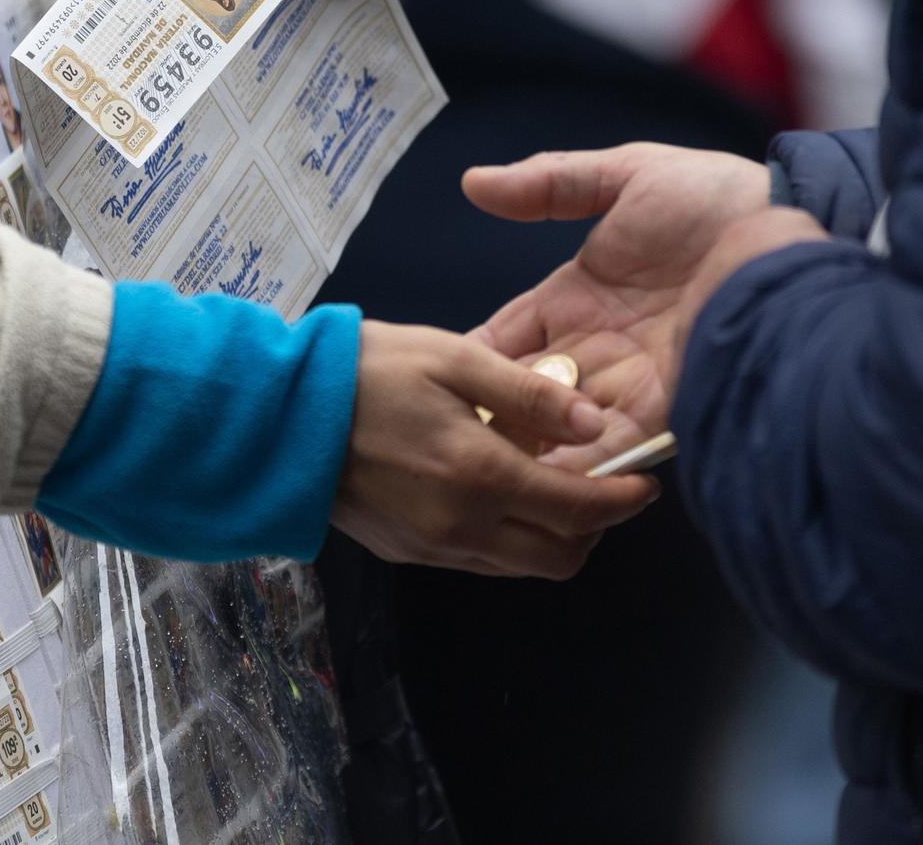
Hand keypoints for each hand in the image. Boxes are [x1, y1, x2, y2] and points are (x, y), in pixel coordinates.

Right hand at [332, 321, 658, 578]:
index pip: (579, 510)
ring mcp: (433, 549)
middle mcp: (464, 529)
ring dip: (551, 535)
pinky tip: (496, 489)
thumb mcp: (452, 358)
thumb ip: (528, 395)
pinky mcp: (406, 554)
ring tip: (549, 481)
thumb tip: (597, 424)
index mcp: (481, 477)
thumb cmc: (366, 371)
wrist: (276, 416)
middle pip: (559, 557)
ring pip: (521, 566)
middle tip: (602, 485)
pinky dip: (508, 536)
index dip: (624, 500)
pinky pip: (481, 560)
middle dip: (595, 528)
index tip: (646, 483)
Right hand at [463, 145, 774, 468]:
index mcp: (579, 298)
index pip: (509, 340)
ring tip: (483, 478)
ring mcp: (635, 381)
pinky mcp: (673, 404)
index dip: (471, 362)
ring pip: (566, 430)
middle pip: (530, 396)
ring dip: (532, 451)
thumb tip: (474, 182)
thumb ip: (551, 183)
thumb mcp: (627, 175)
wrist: (791, 223)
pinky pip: (617, 444)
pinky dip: (583, 465)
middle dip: (493, 422)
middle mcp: (602, 348)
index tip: (424, 385)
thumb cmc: (717, 195)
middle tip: (443, 448)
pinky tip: (546, 482)